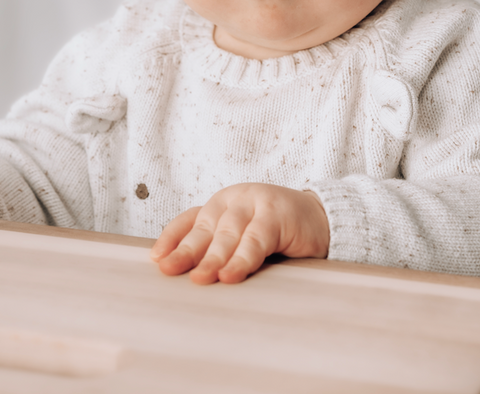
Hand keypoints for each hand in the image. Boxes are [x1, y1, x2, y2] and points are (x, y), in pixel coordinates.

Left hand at [150, 183, 329, 283]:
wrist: (322, 221)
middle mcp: (234, 200)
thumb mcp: (243, 239)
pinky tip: (231, 274)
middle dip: (187, 252)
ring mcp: (255, 203)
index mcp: (222, 205)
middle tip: (170, 270)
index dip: (172, 237)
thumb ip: (220, 248)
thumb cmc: (279, 233)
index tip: (156, 258)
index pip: (190, 219)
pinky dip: (242, 259)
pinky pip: (255, 240)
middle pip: (205, 228)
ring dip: (213, 259)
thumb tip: (187, 276)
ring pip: (228, 234)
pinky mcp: (276, 213)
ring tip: (201, 279)